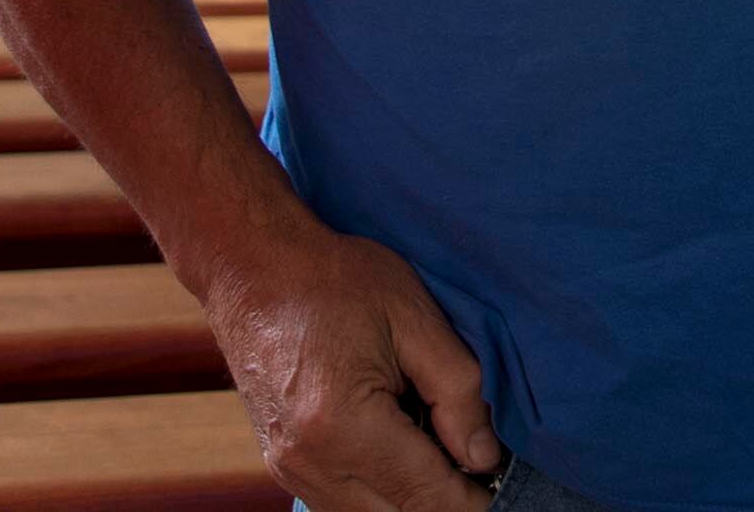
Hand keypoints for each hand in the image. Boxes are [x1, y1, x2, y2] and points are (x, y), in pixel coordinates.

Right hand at [196, 222, 502, 511]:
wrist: (251, 265)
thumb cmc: (332, 278)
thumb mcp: (413, 316)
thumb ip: (457, 392)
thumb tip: (483, 457)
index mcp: (343, 424)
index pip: (427, 495)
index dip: (475, 497)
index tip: (503, 481)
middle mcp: (310, 461)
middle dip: (445, 501)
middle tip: (476, 463)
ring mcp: (289, 469)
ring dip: (410, 497)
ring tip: (437, 448)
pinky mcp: (282, 466)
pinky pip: (343, 503)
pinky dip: (380, 490)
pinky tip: (399, 448)